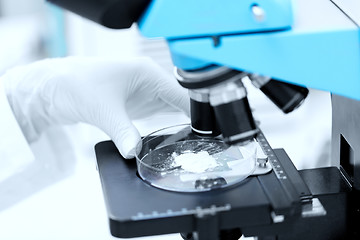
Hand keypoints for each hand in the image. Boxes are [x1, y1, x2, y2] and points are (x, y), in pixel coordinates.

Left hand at [3, 57, 189, 157]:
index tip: (206, 132)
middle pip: (180, 102)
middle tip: (202, 142)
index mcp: (147, 72)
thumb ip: (124, 132)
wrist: (53, 88)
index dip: (196, 112)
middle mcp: (149, 81)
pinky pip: (157, 116)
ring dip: (179, 124)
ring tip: (192, 143)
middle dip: (191, 120)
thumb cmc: (76, 84)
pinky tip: (171, 139)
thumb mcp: (104, 110)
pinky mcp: (134, 104)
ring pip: (170, 109)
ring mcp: (143, 93)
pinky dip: (165, 127)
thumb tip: (135, 153)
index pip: (181, 93)